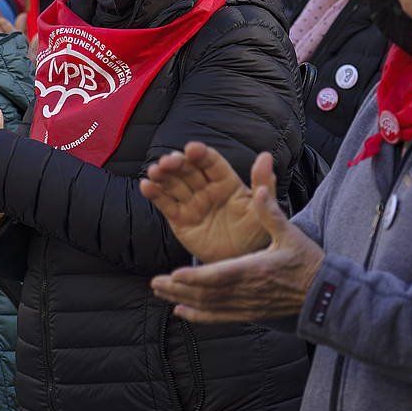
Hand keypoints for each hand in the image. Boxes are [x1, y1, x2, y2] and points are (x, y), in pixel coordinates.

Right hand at [140, 143, 274, 263]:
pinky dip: (154, 194)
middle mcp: (206, 188)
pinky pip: (165, 204)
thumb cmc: (255, 233)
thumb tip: (266, 155)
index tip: (192, 149)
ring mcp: (191, 203)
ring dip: (162, 175)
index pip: (211, 163)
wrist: (240, 262)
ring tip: (154, 171)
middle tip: (168, 161)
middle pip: (188, 170)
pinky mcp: (179, 219)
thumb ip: (263, 183)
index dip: (201, 154)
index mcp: (226, 182)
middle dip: (177, 163)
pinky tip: (146, 186)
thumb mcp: (262, 210)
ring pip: (174, 184)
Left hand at [149, 186, 324, 322]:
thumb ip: (270, 213)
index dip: (197, 277)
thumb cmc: (308, 261)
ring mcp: (248, 305)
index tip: (175, 274)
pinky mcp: (250, 314)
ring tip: (160, 292)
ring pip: (210, 306)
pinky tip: (181, 312)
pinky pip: (220, 318)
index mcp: (256, 269)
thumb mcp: (291, 233)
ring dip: (183, 300)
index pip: (222, 275)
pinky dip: (199, 317)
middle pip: (208, 294)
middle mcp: (248, 291)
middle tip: (155, 282)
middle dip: (180, 289)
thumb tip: (258, 189)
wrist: (325, 294)